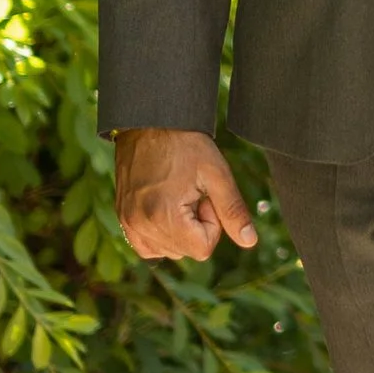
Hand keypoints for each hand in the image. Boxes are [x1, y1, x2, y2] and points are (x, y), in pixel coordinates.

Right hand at [114, 128, 258, 261]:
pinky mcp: (123, 218)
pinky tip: (166, 209)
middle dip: (196, 227)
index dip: (212, 223)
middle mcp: (141, 224)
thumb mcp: (217, 174)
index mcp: (164, 216)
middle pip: (186, 251)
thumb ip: (233, 211)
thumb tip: (250, 241)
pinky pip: (146, 246)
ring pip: (168, 250)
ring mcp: (129, 222)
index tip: (204, 196)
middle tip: (190, 192)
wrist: (150, 121)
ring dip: (179, 231)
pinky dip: (161, 235)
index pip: (202, 249)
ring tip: (177, 196)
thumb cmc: (185, 144)